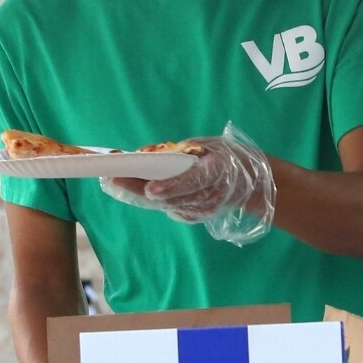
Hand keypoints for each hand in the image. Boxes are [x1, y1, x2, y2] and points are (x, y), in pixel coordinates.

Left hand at [102, 148, 232, 223]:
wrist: (250, 183)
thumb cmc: (224, 157)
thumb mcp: (208, 146)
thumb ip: (180, 152)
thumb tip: (145, 154)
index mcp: (217, 172)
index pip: (192, 182)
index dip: (171, 187)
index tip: (150, 189)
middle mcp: (210, 195)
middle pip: (171, 197)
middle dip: (139, 189)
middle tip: (112, 179)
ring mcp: (202, 209)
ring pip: (165, 205)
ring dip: (137, 194)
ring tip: (113, 181)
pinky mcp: (195, 216)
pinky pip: (169, 208)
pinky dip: (150, 199)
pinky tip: (132, 189)